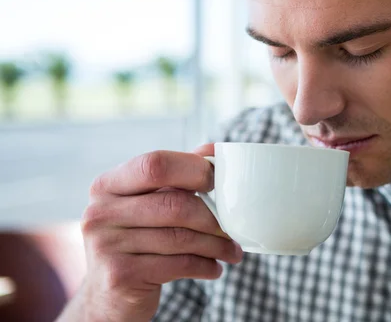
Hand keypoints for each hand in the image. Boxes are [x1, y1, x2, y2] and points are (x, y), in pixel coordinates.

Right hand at [77, 144, 242, 321]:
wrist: (107, 296)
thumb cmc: (137, 240)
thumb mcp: (147, 204)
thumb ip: (176, 175)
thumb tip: (214, 150)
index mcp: (108, 185)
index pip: (155, 164)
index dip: (194, 169)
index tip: (218, 181)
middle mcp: (100, 211)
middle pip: (174, 204)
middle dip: (213, 217)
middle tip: (234, 227)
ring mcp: (106, 245)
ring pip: (181, 238)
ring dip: (216, 245)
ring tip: (232, 250)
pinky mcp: (119, 276)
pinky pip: (178, 265)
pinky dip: (205, 266)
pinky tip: (215, 268)